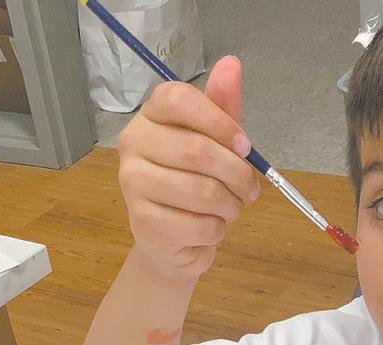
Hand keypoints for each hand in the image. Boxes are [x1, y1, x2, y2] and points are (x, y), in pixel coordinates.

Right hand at [117, 55, 260, 282]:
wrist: (172, 243)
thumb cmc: (195, 187)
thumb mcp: (215, 144)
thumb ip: (223, 108)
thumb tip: (231, 64)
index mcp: (151, 116)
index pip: (179, 99)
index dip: (221, 122)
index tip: (245, 146)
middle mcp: (134, 144)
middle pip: (198, 150)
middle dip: (238, 175)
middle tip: (250, 190)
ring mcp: (133, 183)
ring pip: (203, 191)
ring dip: (231, 205)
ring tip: (229, 208)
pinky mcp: (143, 222)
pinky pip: (199, 224)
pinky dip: (217, 230)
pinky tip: (210, 227)